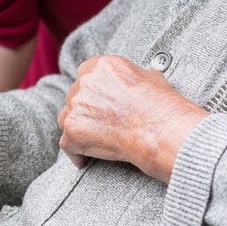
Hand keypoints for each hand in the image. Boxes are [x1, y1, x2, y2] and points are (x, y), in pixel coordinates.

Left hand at [57, 55, 206, 182]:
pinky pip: (66, 143)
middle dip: (86, 109)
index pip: (86, 74)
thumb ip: (130, 78)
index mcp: (102, 66)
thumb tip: (131, 84)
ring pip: (66, 117)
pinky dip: (76, 152)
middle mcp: (85, 82)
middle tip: (99, 123)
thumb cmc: (160, 105)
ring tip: (91, 140)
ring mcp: (76, 106)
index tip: (98, 101)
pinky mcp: (73, 130)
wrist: (158, 130)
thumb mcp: (150, 78)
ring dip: (77, 127)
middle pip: (76, 96)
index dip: (93, 90)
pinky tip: (84, 159)